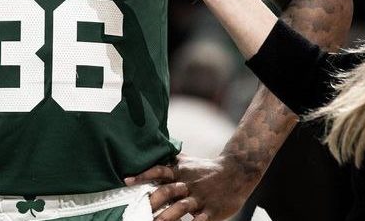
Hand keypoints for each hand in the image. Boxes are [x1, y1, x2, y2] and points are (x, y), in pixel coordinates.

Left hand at [125, 153, 256, 220]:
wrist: (237, 172)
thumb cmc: (207, 168)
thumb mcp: (187, 161)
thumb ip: (169, 159)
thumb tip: (150, 151)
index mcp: (180, 172)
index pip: (159, 170)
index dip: (143, 174)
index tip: (127, 180)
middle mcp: (188, 184)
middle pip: (167, 191)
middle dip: (151, 201)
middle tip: (137, 209)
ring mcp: (200, 198)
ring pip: (181, 207)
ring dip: (166, 216)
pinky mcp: (212, 211)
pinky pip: (200, 220)